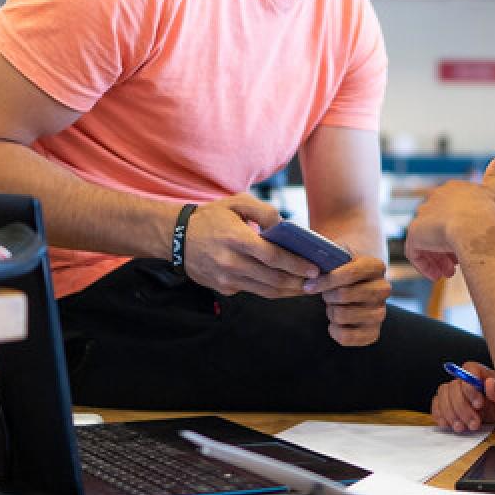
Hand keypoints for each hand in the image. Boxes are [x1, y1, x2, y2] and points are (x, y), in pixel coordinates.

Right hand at [181, 193, 318, 296]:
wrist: (176, 237)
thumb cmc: (211, 217)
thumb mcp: (237, 203)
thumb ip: (265, 211)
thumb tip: (285, 228)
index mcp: (236, 239)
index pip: (273, 257)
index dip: (296, 265)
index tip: (314, 269)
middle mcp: (230, 263)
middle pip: (273, 279)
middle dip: (299, 282)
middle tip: (318, 282)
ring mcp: (225, 279)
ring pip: (265, 291)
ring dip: (289, 291)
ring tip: (306, 287)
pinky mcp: (223, 288)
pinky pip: (253, 291)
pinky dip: (271, 290)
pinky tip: (285, 285)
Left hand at [304, 253, 389, 346]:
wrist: (352, 287)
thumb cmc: (339, 270)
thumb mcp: (335, 256)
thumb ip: (325, 256)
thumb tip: (309, 267)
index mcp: (376, 266)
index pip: (350, 273)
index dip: (325, 280)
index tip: (308, 285)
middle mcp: (383, 289)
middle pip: (344, 295)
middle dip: (327, 296)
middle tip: (326, 295)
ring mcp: (381, 312)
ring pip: (342, 315)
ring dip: (330, 312)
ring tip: (333, 307)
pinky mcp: (373, 332)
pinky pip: (347, 337)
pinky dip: (334, 331)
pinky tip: (334, 323)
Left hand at [404, 157, 494, 279]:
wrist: (476, 227)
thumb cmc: (489, 212)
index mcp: (454, 189)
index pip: (452, 210)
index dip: (460, 227)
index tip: (469, 242)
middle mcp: (435, 199)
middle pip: (438, 227)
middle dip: (448, 245)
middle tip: (458, 262)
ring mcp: (423, 216)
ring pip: (427, 241)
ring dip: (438, 258)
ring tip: (449, 272)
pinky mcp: (415, 234)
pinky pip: (416, 253)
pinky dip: (426, 265)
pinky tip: (437, 276)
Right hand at [431, 362, 494, 432]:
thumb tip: (489, 383)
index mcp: (486, 377)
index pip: (469, 369)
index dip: (469, 386)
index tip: (479, 405)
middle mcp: (471, 383)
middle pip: (454, 385)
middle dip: (461, 407)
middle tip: (474, 424)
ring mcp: (461, 395)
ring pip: (444, 394)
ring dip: (450, 413)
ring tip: (462, 428)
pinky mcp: (454, 407)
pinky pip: (439, 404)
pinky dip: (440, 414)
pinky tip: (448, 424)